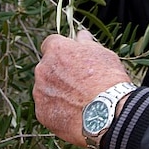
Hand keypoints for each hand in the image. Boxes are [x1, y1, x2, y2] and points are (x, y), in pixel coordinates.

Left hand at [33, 30, 132, 146]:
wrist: (108, 113)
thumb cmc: (108, 80)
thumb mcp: (102, 54)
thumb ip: (86, 43)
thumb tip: (81, 35)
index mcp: (57, 50)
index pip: (51, 43)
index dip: (62, 51)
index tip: (71, 58)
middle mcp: (43, 69)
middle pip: (47, 67)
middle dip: (58, 72)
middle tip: (78, 82)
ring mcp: (40, 92)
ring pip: (45, 88)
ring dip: (56, 91)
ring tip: (77, 101)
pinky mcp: (41, 113)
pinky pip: (46, 108)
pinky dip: (56, 109)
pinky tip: (73, 113)